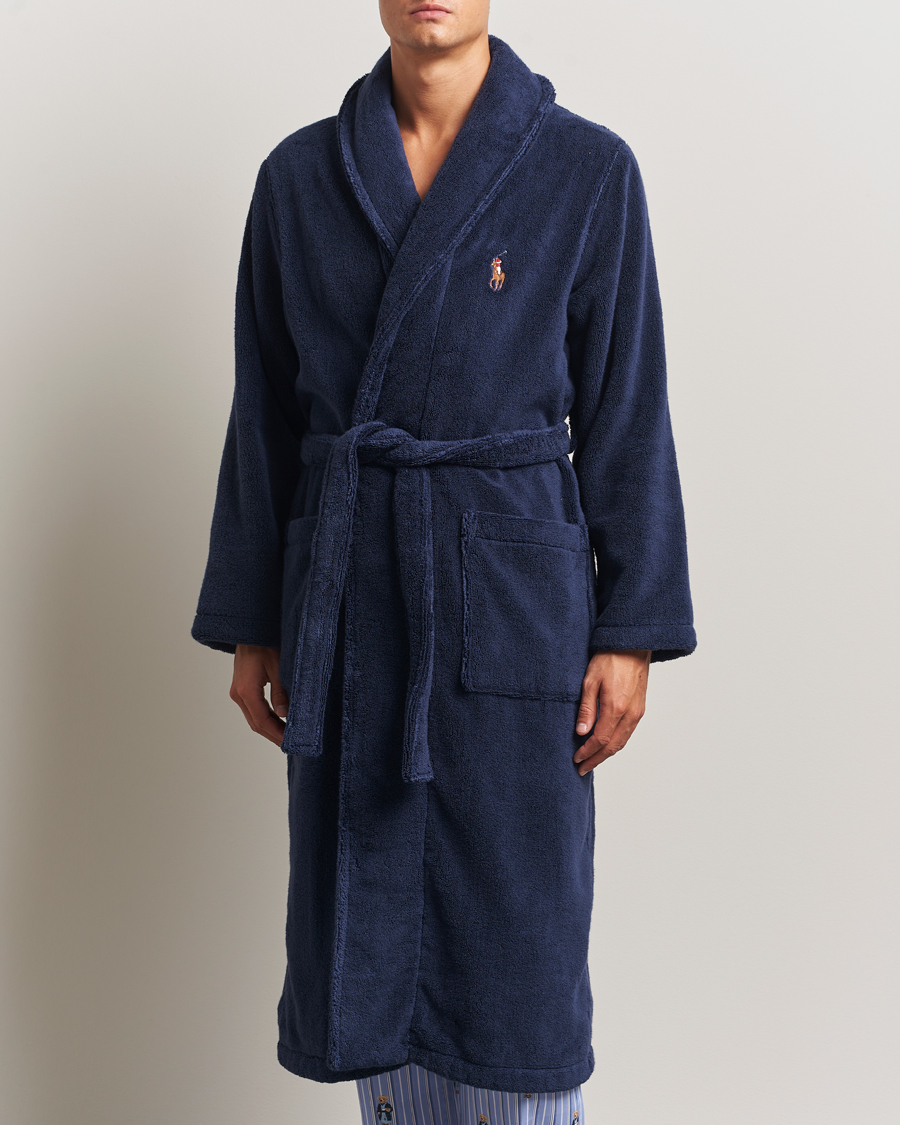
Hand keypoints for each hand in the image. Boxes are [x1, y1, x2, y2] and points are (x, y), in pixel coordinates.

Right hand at [230, 644, 287, 745]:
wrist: (249, 628)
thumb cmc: (264, 642)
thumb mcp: (278, 666)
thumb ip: (281, 691)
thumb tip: (284, 714)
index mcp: (246, 690)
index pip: (262, 721)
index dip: (277, 734)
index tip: (291, 743)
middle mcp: (238, 694)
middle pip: (256, 723)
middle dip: (274, 735)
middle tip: (292, 745)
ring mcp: (238, 691)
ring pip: (254, 717)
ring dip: (270, 727)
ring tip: (288, 735)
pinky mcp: (242, 687)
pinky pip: (254, 708)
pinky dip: (266, 717)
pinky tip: (279, 721)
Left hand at [573, 650, 650, 773]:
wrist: (633, 646)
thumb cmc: (610, 659)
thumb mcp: (590, 680)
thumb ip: (586, 708)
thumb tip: (581, 732)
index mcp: (616, 707)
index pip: (600, 739)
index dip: (588, 752)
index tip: (576, 758)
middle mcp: (630, 714)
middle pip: (613, 746)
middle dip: (596, 759)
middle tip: (582, 768)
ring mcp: (637, 712)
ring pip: (622, 742)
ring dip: (606, 754)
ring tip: (592, 760)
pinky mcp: (640, 709)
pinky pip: (628, 733)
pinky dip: (616, 743)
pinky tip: (606, 745)